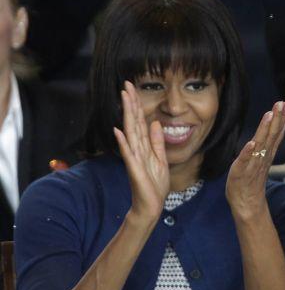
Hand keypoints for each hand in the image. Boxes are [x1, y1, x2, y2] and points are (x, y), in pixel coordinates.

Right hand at [113, 81, 169, 225]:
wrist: (151, 205)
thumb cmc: (154, 184)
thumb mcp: (161, 158)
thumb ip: (157, 141)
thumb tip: (156, 122)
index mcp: (144, 146)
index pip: (139, 121)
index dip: (137, 105)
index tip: (132, 88)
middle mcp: (136, 148)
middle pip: (133, 121)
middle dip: (130, 103)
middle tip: (126, 84)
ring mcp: (134, 158)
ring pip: (130, 132)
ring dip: (127, 114)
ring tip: (124, 98)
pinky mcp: (134, 169)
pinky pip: (128, 153)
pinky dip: (123, 142)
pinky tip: (119, 130)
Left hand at [226, 101, 284, 220]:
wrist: (248, 203)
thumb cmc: (255, 176)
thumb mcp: (267, 154)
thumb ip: (276, 136)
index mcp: (268, 151)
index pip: (276, 132)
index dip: (281, 117)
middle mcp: (262, 156)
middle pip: (271, 135)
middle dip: (277, 119)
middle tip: (282, 103)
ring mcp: (252, 164)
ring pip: (260, 145)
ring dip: (265, 130)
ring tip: (269, 115)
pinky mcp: (240, 172)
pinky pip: (244, 161)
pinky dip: (248, 153)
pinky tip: (251, 143)